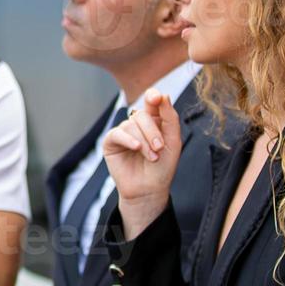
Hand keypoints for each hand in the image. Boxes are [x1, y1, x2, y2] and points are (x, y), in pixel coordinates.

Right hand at [104, 88, 182, 238]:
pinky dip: (128, 139)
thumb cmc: (163, 168)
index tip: (157, 98)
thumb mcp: (173, 141)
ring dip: (143, 140)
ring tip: (152, 156)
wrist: (149, 190)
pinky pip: (117, 133)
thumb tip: (163, 95)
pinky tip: (136, 148)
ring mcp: (124, 133)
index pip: (151, 101)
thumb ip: (170, 118)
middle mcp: (137, 124)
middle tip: (159, 147)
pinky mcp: (111, 143)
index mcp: (154, 121)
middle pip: (142, 115)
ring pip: (131, 124)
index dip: (153, 97)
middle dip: (152, 131)